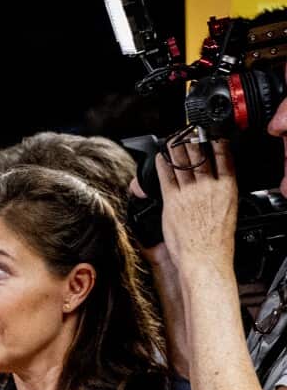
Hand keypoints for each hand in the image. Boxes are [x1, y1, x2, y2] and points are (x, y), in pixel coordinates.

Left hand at [157, 139, 237, 270]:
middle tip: (185, 132)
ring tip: (172, 140)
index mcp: (227, 187)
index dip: (215, 141)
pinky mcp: (172, 200)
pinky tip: (160, 157)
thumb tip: (213, 181)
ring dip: (175, 148)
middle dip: (191, 140)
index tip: (209, 133)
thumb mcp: (228, 209)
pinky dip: (162, 164)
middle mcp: (209, 186)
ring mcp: (189, 192)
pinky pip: (166, 176)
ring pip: (181, 162)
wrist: (204, 257)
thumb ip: (220, 191)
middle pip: (199, 155)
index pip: (223, 155)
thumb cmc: (216, 239)